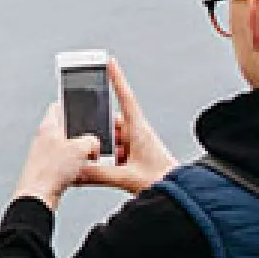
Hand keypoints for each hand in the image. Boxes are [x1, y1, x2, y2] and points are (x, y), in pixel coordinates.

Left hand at [11, 103, 101, 210]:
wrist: (37, 197)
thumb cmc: (49, 171)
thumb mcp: (80, 148)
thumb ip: (91, 140)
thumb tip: (94, 144)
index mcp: (48, 126)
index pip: (58, 106)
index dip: (72, 104)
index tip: (83, 106)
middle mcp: (44, 139)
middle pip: (67, 129)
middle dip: (82, 134)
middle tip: (93, 139)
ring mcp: (45, 156)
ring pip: (68, 148)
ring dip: (80, 153)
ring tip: (89, 158)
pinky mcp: (48, 171)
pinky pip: (66, 164)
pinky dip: (75, 166)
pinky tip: (81, 172)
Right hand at [77, 59, 178, 195]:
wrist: (180, 194)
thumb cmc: (164, 181)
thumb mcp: (127, 177)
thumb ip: (99, 174)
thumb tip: (78, 171)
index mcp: (140, 130)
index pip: (125, 98)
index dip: (117, 79)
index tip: (109, 63)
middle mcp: (137, 134)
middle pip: (110, 124)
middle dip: (98, 132)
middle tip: (87, 139)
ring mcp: (135, 146)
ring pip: (110, 141)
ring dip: (102, 151)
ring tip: (99, 164)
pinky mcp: (133, 158)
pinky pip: (114, 154)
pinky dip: (105, 161)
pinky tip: (100, 171)